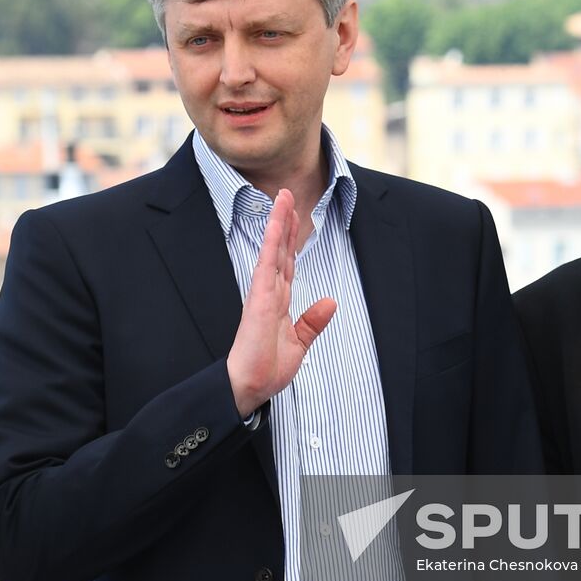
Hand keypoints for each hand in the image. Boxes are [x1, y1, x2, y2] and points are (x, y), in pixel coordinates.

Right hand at [226, 189, 336, 416]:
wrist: (250, 386)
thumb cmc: (267, 368)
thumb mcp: (299, 344)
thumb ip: (313, 321)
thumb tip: (330, 301)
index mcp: (279, 302)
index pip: (287, 263)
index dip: (292, 240)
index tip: (296, 218)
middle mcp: (270, 292)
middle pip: (280, 249)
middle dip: (285, 222)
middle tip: (287, 194)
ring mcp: (263, 292)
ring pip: (272, 249)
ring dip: (279, 222)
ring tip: (282, 197)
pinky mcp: (258, 297)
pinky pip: (267, 263)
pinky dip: (272, 241)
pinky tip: (277, 223)